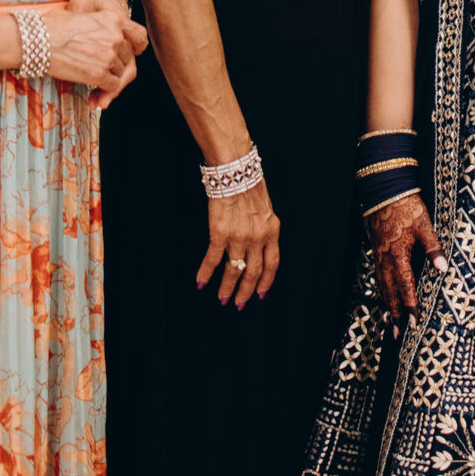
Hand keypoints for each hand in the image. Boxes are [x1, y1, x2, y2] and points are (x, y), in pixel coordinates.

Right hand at [41, 4, 145, 103]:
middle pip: (128, 57)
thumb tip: (100, 38)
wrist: (35, 41)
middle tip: (102, 72)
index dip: (136, 48)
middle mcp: (116, 36)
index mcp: (113, 18)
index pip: (138, 36)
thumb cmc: (50, 27)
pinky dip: (105, 91)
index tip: (130, 55)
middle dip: (117, 66)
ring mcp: (109, 55)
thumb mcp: (83, 15)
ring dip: (109, 79)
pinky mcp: (99, 74)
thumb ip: (100, 27)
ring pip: (120, 73)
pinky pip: (112, 86)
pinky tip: (94, 90)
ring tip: (92, 80)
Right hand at [198, 181, 279, 307]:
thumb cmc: (249, 185)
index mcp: (272, 231)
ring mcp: (239, 237)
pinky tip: (201, 282)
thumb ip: (263, 228)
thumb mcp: (266, 209)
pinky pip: (213, 259)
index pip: (272, 263)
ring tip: (222, 299)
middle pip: (254, 272)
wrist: (236, 171)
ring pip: (234, 270)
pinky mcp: (220, 233)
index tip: (261, 294)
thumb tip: (258, 244)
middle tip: (239, 304)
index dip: (266, 281)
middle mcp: (258, 237)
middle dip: (247, 291)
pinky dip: (206, 272)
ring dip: (227, 287)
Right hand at [367, 192, 441, 326]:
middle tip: (397, 333)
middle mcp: (386, 259)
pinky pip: (378, 275)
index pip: (405, 287)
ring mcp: (379, 255)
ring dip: (387, 304)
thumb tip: (443, 268)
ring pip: (382, 285)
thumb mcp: (424, 225)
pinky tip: (385, 293)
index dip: (409, 306)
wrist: (384, 190)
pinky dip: (382, 289)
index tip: (413, 323)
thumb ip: (433, 248)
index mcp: (399, 255)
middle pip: (390, 292)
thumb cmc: (406, 206)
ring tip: (391, 320)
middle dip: (395, 313)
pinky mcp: (376, 250)